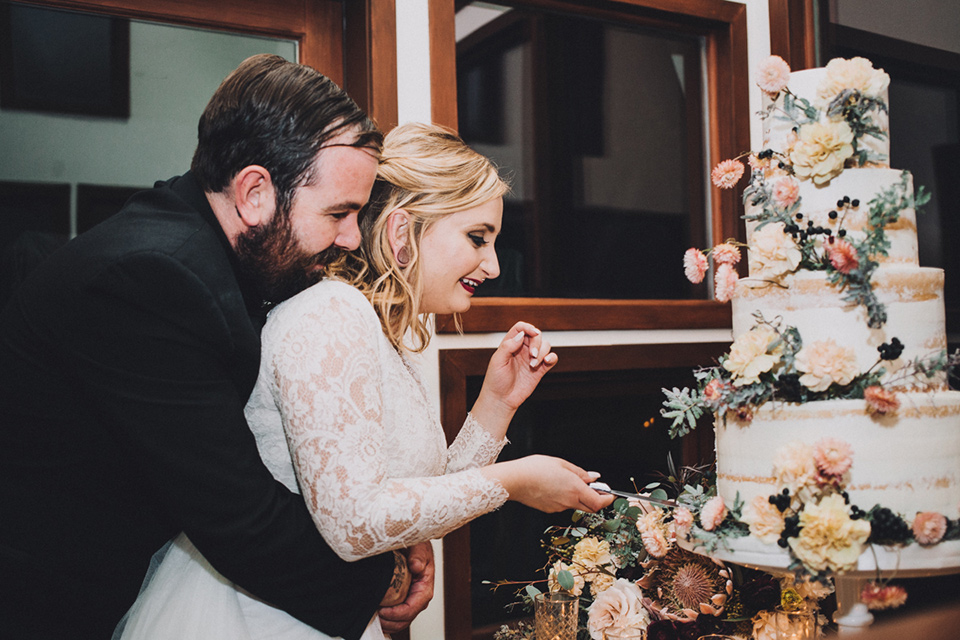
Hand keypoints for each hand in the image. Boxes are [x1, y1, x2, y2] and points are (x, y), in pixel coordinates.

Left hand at [379, 541, 434, 632]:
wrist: (413, 542)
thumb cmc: (417, 545)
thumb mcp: (419, 546)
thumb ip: (418, 555)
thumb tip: (416, 566)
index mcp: (424, 587)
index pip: (412, 608)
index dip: (397, 613)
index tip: (382, 610)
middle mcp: (418, 597)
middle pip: (406, 619)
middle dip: (390, 622)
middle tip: (374, 616)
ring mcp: (410, 599)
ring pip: (401, 621)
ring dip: (387, 623)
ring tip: (373, 616)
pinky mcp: (402, 599)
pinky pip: (395, 615)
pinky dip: (386, 619)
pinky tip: (375, 615)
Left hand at [474, 322, 557, 422]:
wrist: (501, 399)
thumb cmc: (495, 381)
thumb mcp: (497, 361)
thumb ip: (508, 346)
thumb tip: (521, 334)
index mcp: (510, 344)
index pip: (521, 328)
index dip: (528, 327)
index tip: (533, 333)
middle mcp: (522, 349)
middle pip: (535, 335)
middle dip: (537, 343)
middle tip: (532, 355)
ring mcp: (532, 359)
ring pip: (545, 346)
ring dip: (542, 353)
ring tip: (534, 364)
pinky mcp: (540, 369)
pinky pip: (551, 358)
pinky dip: (552, 357)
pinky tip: (547, 361)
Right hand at [484, 455, 614, 512]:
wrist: (514, 480)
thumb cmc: (535, 469)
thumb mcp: (561, 463)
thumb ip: (580, 472)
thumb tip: (593, 477)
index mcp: (575, 489)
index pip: (599, 502)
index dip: (608, 499)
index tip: (611, 494)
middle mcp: (569, 501)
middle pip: (590, 507)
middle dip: (596, 499)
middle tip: (596, 488)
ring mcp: (558, 507)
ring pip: (576, 505)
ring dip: (579, 497)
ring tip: (569, 482)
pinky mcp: (549, 509)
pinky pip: (563, 505)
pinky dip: (565, 497)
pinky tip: (556, 486)